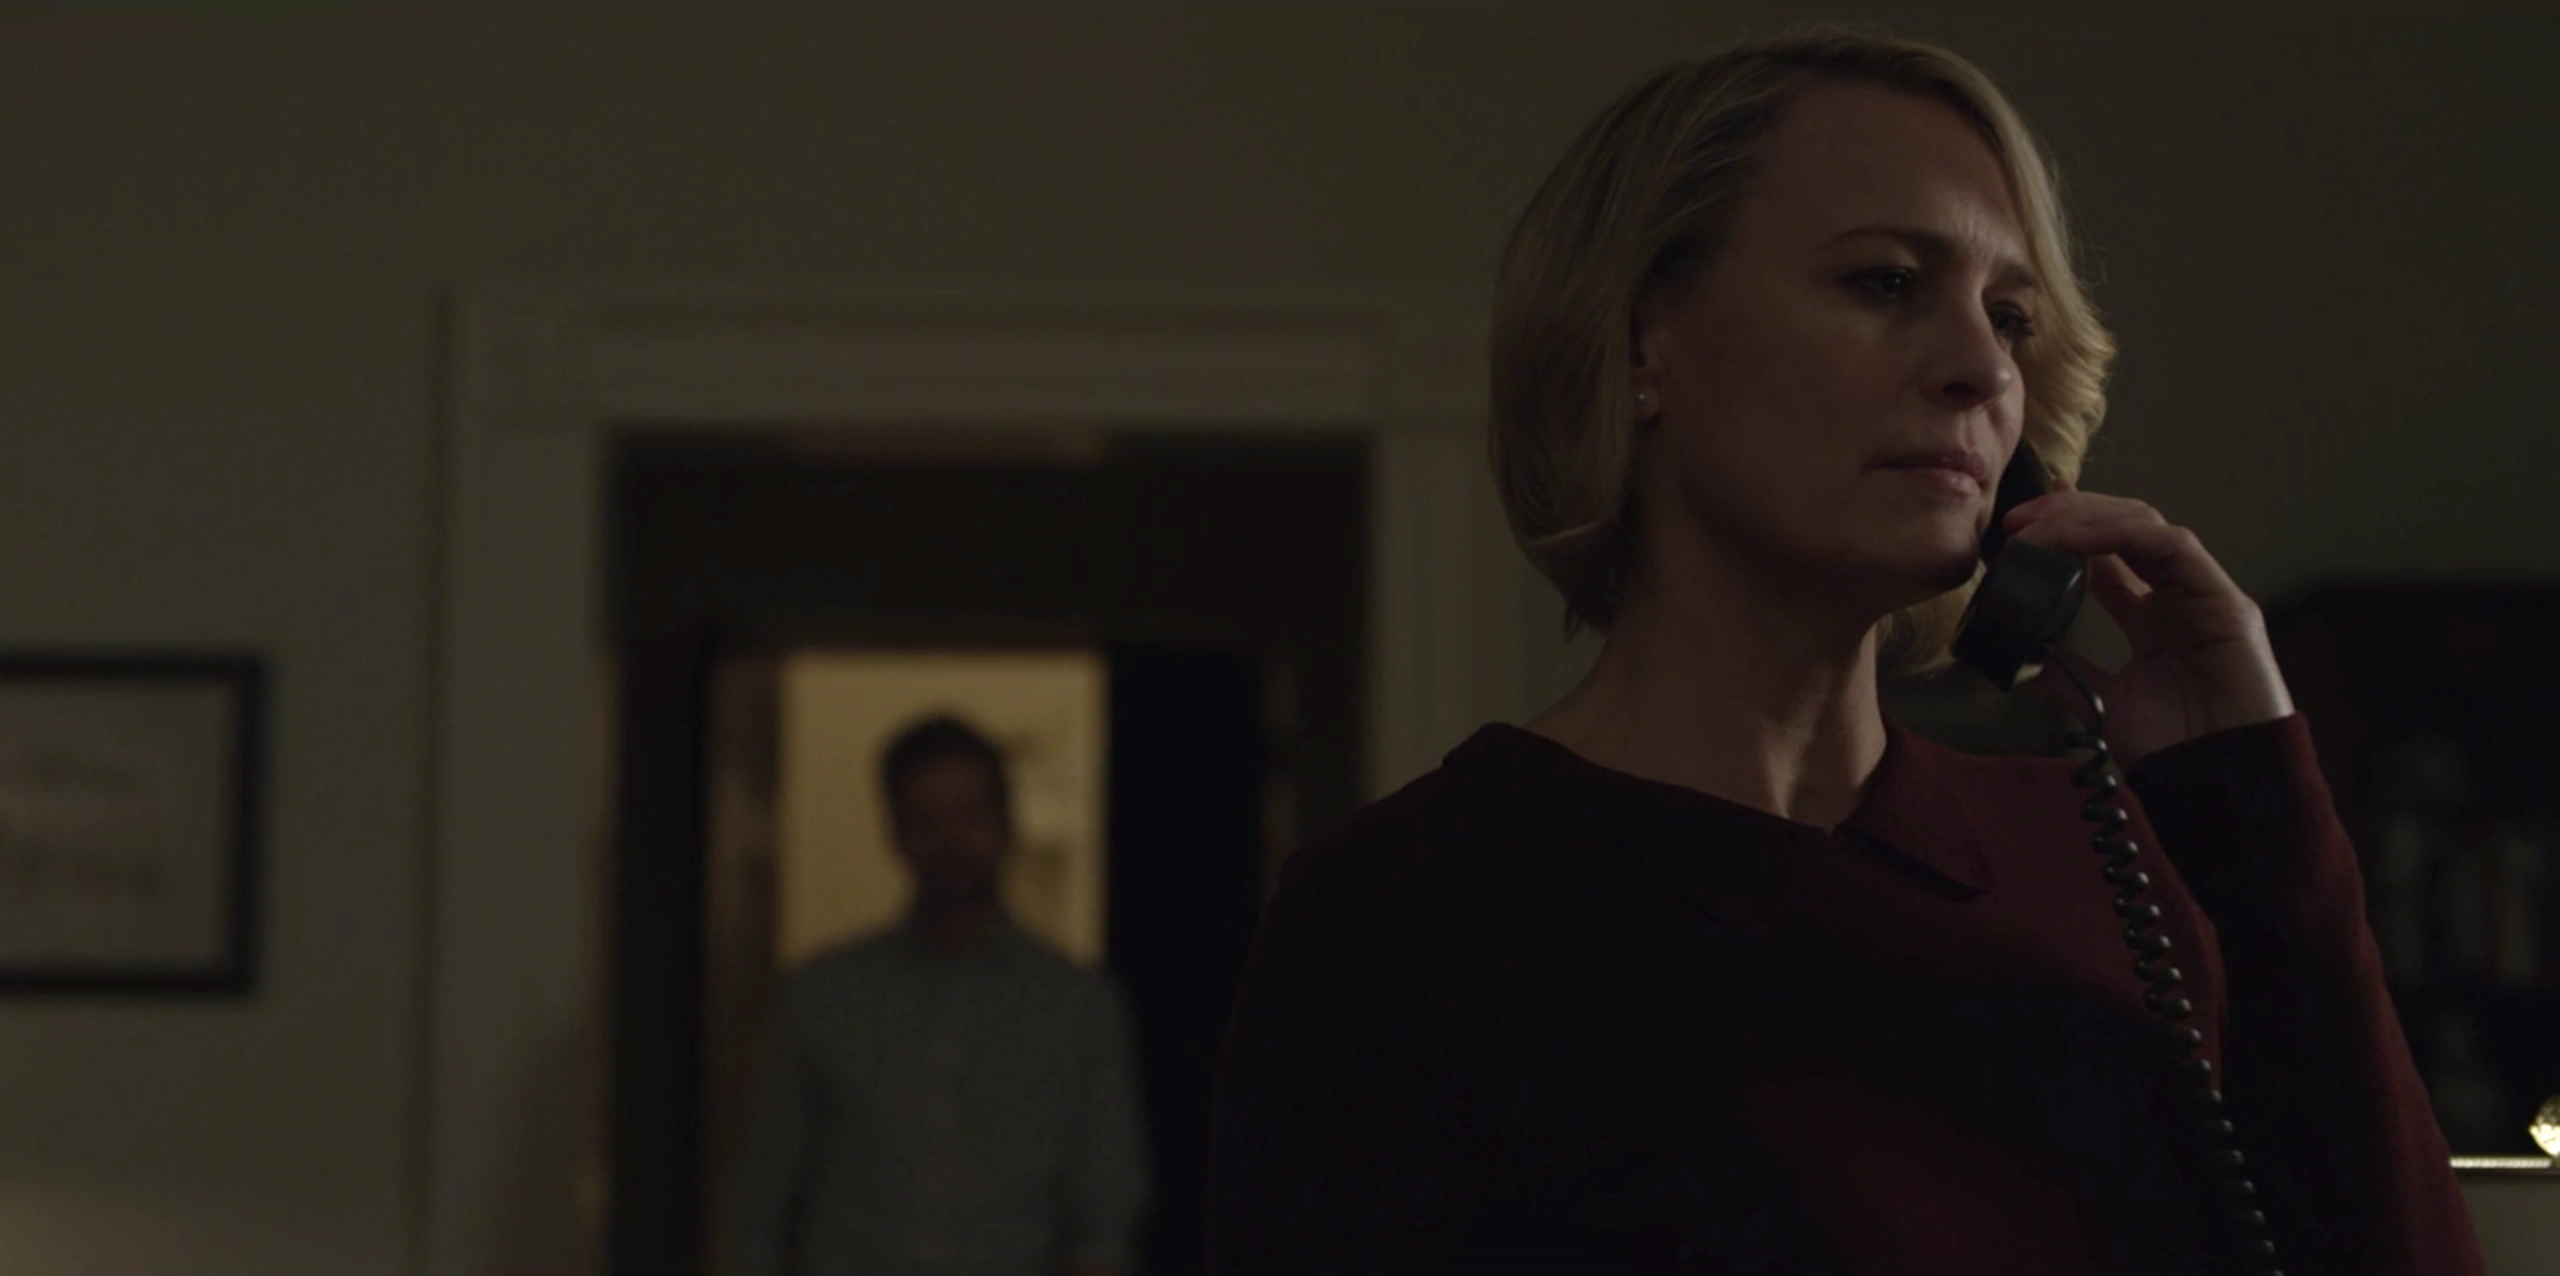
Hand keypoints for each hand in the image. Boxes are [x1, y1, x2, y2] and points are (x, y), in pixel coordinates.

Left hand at [2000, 477, 2294, 769]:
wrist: (2217, 780)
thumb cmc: (2171, 748)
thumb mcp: (2100, 702)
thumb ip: (2065, 675)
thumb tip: (2017, 659)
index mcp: (2152, 618)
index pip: (2110, 554)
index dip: (2068, 528)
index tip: (2023, 521)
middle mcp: (2178, 596)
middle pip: (2124, 527)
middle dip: (2070, 514)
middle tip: (2020, 519)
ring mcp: (2203, 593)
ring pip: (2146, 525)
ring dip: (2088, 517)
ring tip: (2040, 527)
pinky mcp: (2225, 600)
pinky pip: (2172, 546)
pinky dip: (2123, 534)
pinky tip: (2080, 539)